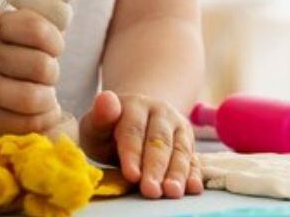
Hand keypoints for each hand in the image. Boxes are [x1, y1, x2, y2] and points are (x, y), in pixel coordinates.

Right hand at [0, 9, 65, 135]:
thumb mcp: (6, 30)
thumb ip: (36, 26)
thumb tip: (66, 18)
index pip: (37, 30)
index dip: (55, 42)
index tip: (52, 50)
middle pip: (41, 66)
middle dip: (52, 73)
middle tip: (45, 77)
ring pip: (34, 98)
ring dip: (49, 100)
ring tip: (44, 97)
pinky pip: (27, 123)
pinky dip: (44, 119)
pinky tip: (40, 113)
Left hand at [79, 90, 201, 198]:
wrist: (132, 121)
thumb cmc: (109, 130)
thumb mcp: (96, 125)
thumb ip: (99, 116)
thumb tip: (106, 99)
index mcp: (135, 106)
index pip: (134, 131)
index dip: (133, 153)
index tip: (131, 175)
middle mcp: (161, 112)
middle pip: (159, 141)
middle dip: (156, 167)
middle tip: (151, 190)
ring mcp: (177, 126)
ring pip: (179, 150)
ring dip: (177, 172)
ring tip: (172, 191)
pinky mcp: (188, 142)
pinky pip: (193, 158)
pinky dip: (194, 173)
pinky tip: (192, 187)